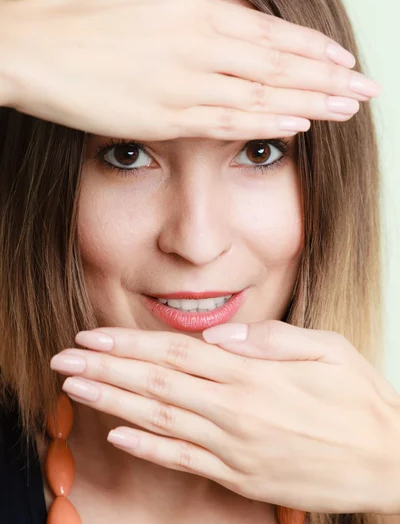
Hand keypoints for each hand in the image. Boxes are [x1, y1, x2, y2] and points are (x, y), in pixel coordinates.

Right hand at [1, 0, 380, 140]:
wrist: (32, 52)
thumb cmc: (77, 10)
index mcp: (193, 8)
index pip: (269, 32)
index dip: (311, 48)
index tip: (344, 60)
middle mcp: (198, 46)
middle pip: (278, 66)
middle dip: (328, 79)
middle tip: (366, 91)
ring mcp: (184, 84)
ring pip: (261, 96)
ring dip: (309, 104)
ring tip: (345, 112)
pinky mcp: (165, 117)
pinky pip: (227, 122)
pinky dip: (264, 124)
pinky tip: (295, 127)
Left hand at [50, 322, 399, 514]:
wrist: (390, 463)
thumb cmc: (360, 400)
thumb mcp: (330, 348)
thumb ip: (272, 338)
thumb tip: (222, 333)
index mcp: (254, 374)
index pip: (176, 352)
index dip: (129, 344)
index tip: (92, 336)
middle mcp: (236, 410)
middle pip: (156, 385)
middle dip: (106, 369)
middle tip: (64, 358)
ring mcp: (235, 448)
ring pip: (160, 422)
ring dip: (112, 404)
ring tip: (75, 389)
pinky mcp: (241, 477)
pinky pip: (184, 462)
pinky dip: (147, 449)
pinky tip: (116, 437)